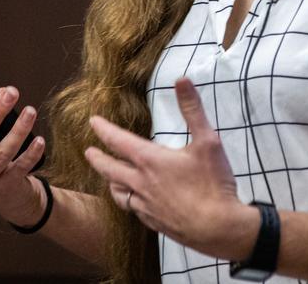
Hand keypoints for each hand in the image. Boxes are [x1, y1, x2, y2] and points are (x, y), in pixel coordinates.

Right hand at [0, 86, 47, 227]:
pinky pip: (19, 168)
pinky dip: (30, 154)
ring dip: (18, 130)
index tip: (3, 89)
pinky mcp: (3, 188)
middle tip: (13, 93)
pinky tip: (40, 141)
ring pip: (1, 152)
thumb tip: (6, 92)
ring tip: (31, 112)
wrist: (7, 197)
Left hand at [84, 77, 258, 259]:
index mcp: (151, 161)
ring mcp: (146, 205)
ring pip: (118, 192)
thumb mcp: (208, 140)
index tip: (93, 121)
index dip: (104, 129)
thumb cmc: (213, 183)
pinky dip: (128, 200)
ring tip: (109, 177)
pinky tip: (134, 201)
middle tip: (88, 152)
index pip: (119, 141)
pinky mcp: (153, 222)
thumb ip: (192, 109)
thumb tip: (182, 79)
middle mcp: (142, 183)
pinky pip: (133, 209)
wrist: (219, 228)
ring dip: (110, 181)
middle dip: (97, 158)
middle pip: (110, 169)